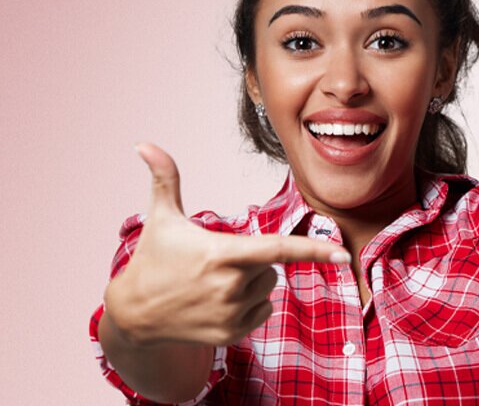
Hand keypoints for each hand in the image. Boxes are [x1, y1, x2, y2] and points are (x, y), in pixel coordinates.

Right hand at [103, 143, 349, 346]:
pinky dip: (248, 306)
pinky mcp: (232, 334)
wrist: (135, 314)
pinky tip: (217, 304)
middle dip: (253, 262)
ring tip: (213, 285)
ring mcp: (232, 313)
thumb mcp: (161, 218)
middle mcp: (230, 286)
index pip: (277, 250)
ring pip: (267, 290)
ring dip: (250, 285)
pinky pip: (262, 311)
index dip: (313, 250)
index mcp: (221, 254)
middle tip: (215, 264)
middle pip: (270, 268)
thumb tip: (144, 144)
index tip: (343, 254)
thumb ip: (164, 178)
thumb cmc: (153, 260)